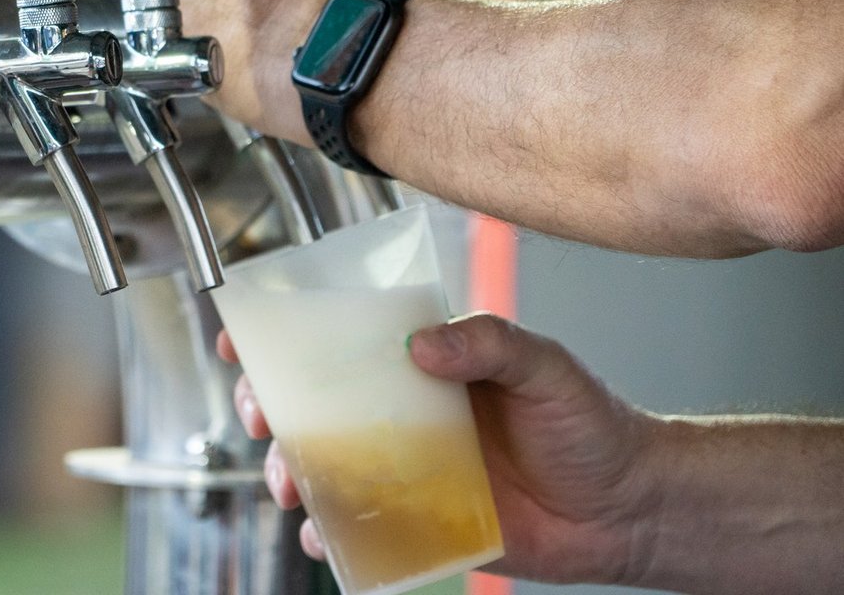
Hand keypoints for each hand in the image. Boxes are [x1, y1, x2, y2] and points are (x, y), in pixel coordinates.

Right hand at [219, 314, 663, 586]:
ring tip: (292, 483)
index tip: (241, 337)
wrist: (629, 509)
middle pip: (310, 403)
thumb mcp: (545, 366)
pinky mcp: (418, 523)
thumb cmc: (589, 426)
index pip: (340, 338)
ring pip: (321, 466)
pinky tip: (325, 534)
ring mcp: (404, 469)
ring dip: (289, 472)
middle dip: (267, 407)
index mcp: (421, 364)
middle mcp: (401, 413)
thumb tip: (423, 346)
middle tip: (263, 416)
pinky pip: (358, 528)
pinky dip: (329, 534)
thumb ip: (488, 342)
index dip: (282, 335)